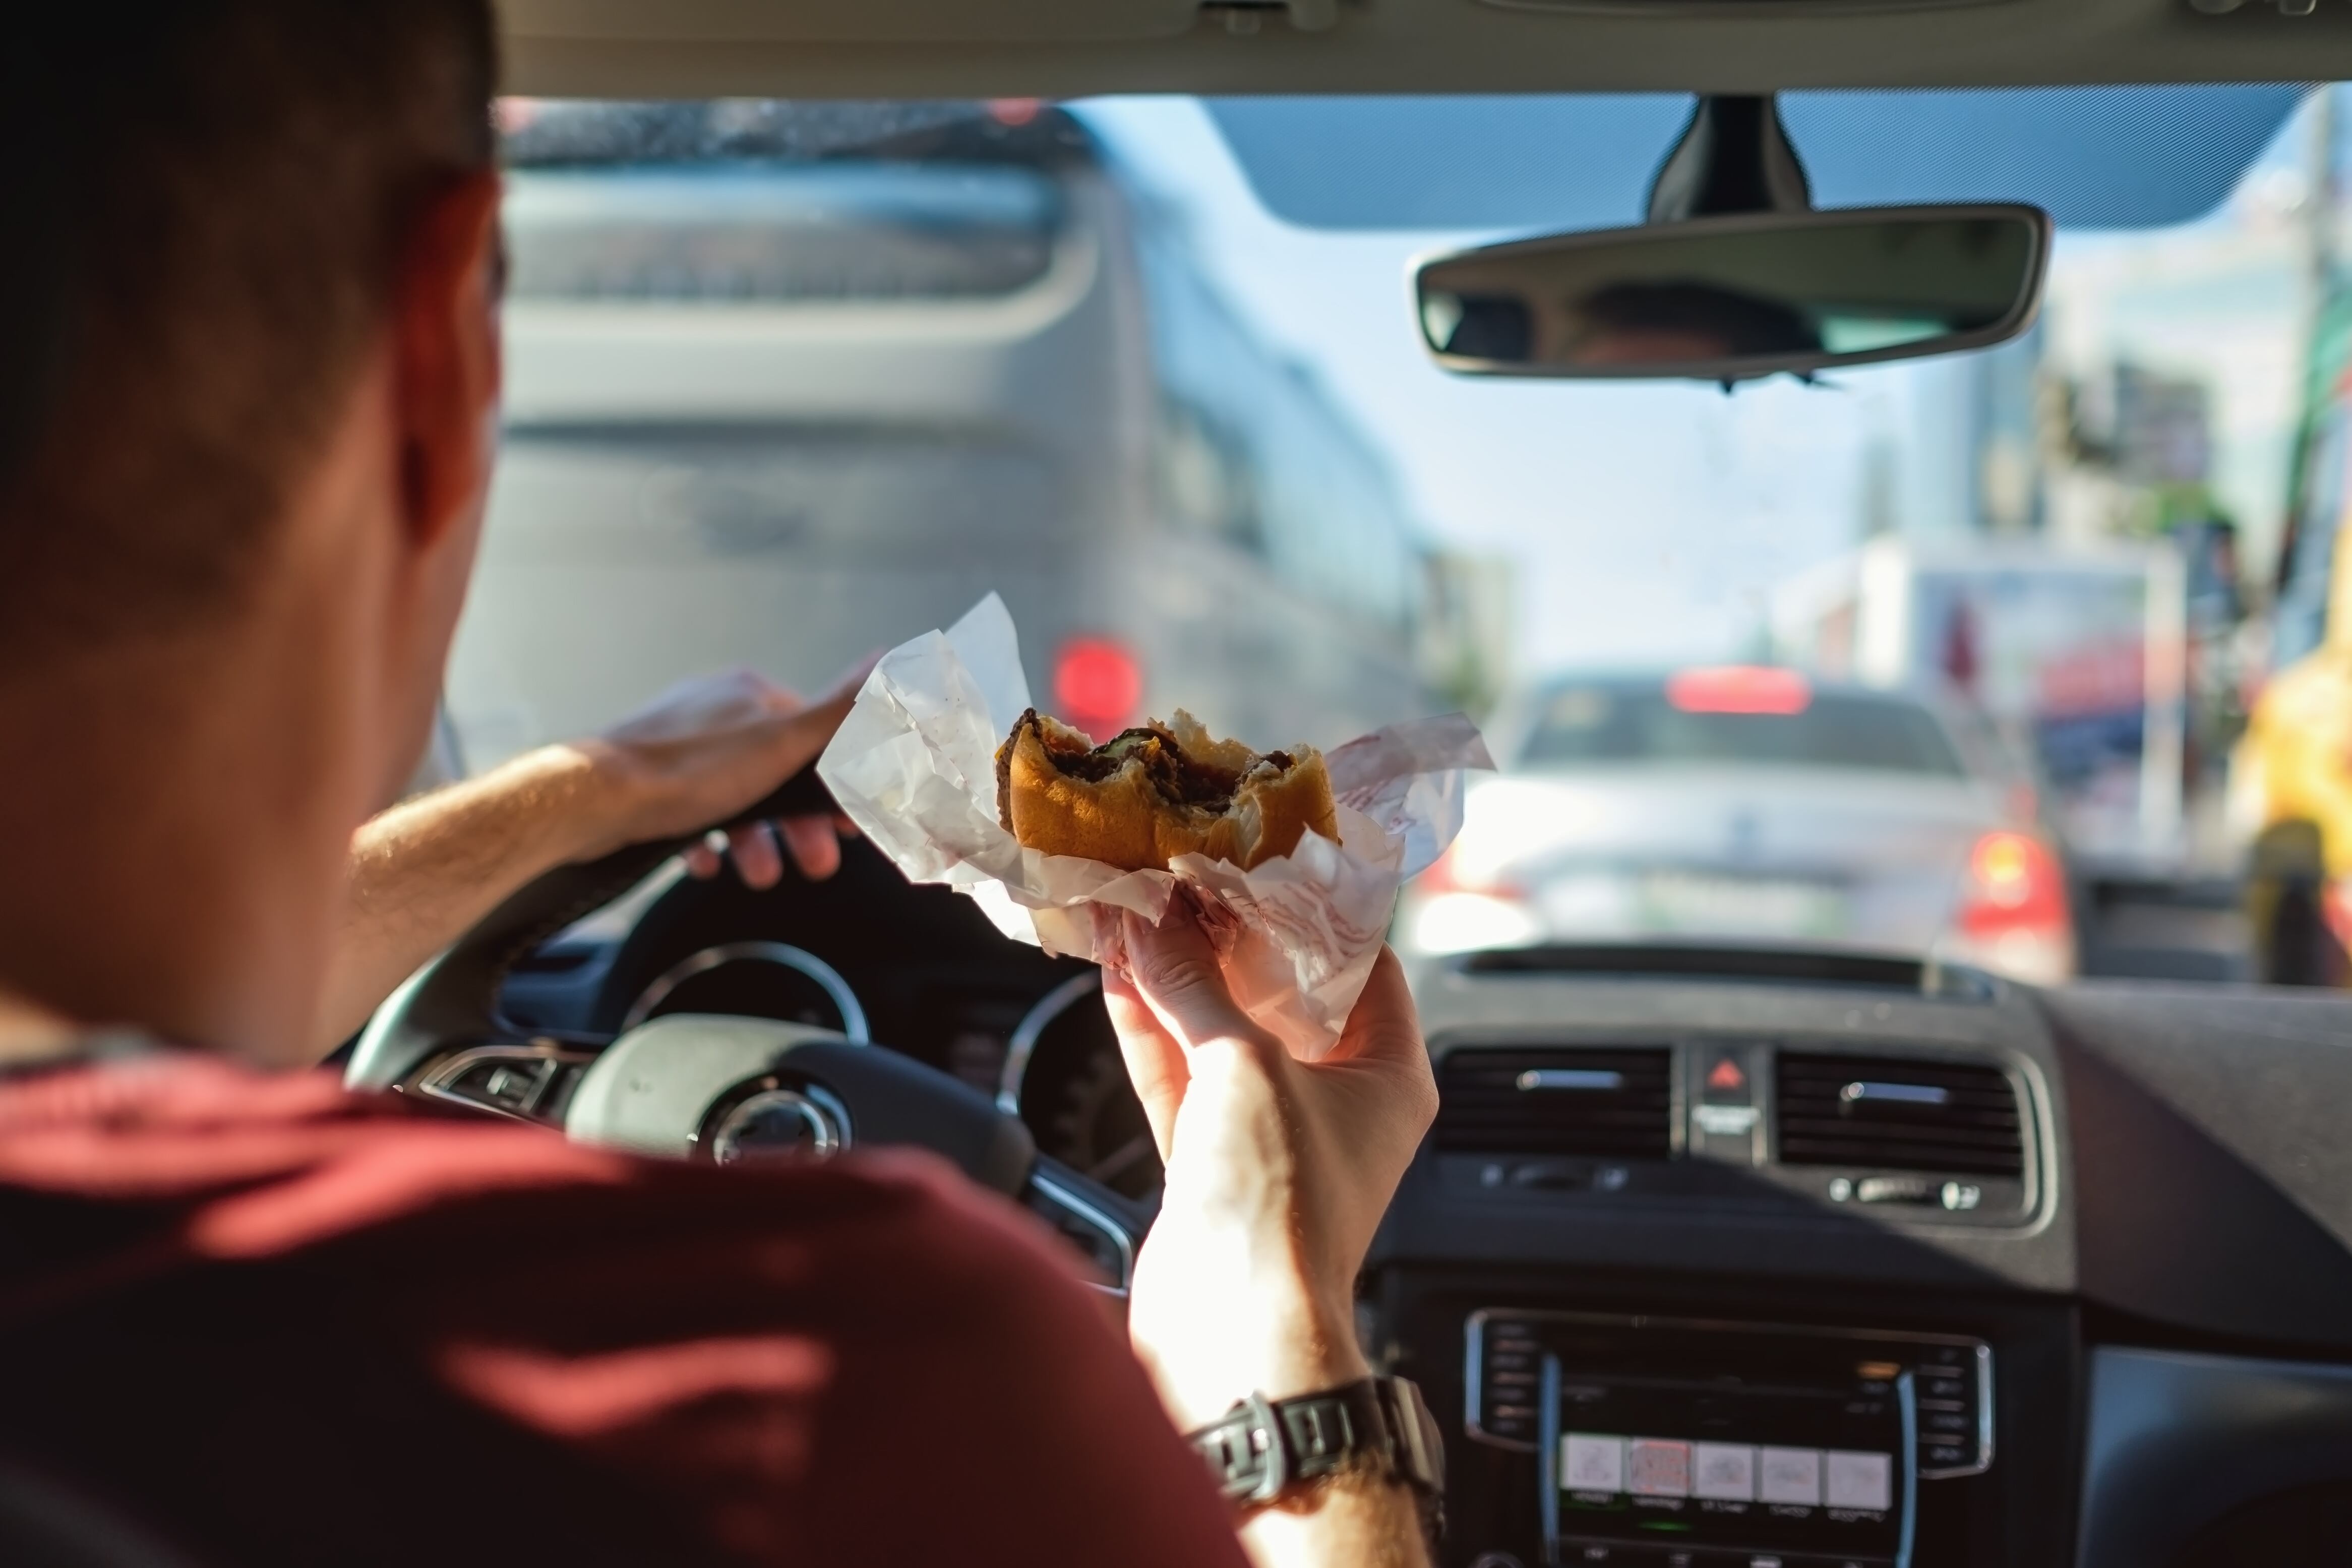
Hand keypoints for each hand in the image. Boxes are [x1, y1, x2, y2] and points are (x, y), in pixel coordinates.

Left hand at [570, 662, 871, 886]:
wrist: (593, 800)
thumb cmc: (687, 771)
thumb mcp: (782, 741)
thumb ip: (838, 710)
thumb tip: (888, 661)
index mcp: (749, 693)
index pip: (811, 735)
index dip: (836, 782)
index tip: (850, 822)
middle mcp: (714, 711)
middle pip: (775, 772)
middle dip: (797, 822)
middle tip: (816, 861)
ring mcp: (677, 744)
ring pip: (734, 796)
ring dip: (756, 839)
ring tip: (762, 874)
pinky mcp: (647, 779)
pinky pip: (690, 812)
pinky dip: (709, 840)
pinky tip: (711, 863)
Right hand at [1103, 908, 1437, 1431]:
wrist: (1234, 1331)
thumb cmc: (1279, 1211)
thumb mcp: (1246, 1067)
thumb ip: (1196, 988)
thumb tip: (1154, 924)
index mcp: (1387, 1075)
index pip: (1362, 965)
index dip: (1313, 909)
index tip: (1262, 860)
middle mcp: (1334, 1101)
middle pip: (1281, 994)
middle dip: (1225, 938)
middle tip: (1181, 876)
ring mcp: (1269, 1132)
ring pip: (1218, 1032)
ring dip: (1174, 976)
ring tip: (1133, 910)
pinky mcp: (1210, 1161)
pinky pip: (1179, 1075)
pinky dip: (1149, 1027)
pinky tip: (1115, 972)